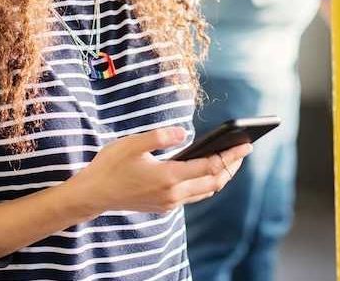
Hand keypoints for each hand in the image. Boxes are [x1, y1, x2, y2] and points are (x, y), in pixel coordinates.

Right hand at [65, 126, 252, 215]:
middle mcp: (173, 194)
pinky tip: (204, 172)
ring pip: (205, 192)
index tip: (246, 145)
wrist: (93, 194)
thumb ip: (160, 136)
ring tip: (229, 160)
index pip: (210, 167)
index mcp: (168, 176)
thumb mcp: (133, 143)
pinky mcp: (163, 207)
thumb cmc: (110, 165)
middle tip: (243, 150)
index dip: (231, 156)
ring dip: (220, 177)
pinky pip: (192, 196)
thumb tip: (184, 132)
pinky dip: (205, 184)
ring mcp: (168, 203)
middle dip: (231, 166)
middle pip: (213, 182)